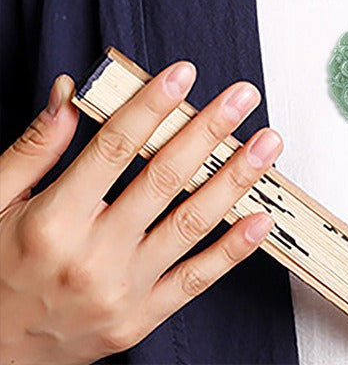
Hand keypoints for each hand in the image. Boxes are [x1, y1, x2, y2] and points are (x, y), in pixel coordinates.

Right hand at [0, 61, 282, 364]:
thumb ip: (33, 148)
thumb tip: (66, 92)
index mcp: (52, 220)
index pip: (114, 148)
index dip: (152, 106)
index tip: (183, 74)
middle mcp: (90, 256)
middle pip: (164, 179)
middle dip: (209, 131)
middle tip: (243, 97)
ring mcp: (120, 292)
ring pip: (190, 224)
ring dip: (235, 179)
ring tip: (267, 144)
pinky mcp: (139, 319)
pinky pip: (195, 281)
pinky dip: (233, 250)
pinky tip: (261, 218)